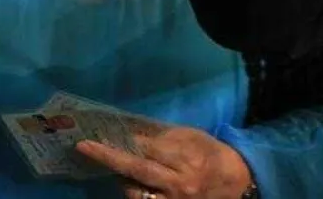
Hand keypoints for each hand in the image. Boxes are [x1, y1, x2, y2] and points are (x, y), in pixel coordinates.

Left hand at [76, 127, 253, 198]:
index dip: (124, 141)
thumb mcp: (193, 137)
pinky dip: (133, 192)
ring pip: (136, 192)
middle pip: (138, 169)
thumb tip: (130, 130)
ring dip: (119, 178)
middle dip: (109, 157)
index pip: (149, 148)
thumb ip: (163, 136)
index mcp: (187, 157)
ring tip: (108, 164)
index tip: (101, 133)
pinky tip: (125, 182)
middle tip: (84, 147)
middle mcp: (180, 182)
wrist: (238, 183)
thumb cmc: (212, 154)